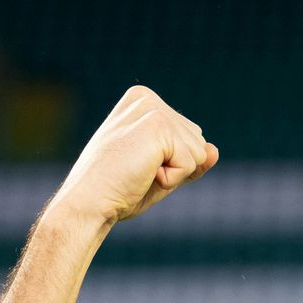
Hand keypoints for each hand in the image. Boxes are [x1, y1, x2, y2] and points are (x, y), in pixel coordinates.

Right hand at [49, 85, 217, 225]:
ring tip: (138, 172)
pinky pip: (191, 163)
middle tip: (137, 171)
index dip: (173, 162)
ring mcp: (152, 109)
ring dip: (174, 173)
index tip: (138, 165)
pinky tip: (142, 174)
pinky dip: (172, 179)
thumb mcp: (163, 171)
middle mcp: (146, 98)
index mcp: (143, 101)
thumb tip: (214, 150)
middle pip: (198, 141)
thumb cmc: (118, 190)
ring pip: (198, 152)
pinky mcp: (158, 125)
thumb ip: (190, 159)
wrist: (88, 204)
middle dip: (176, 166)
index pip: (189, 136)